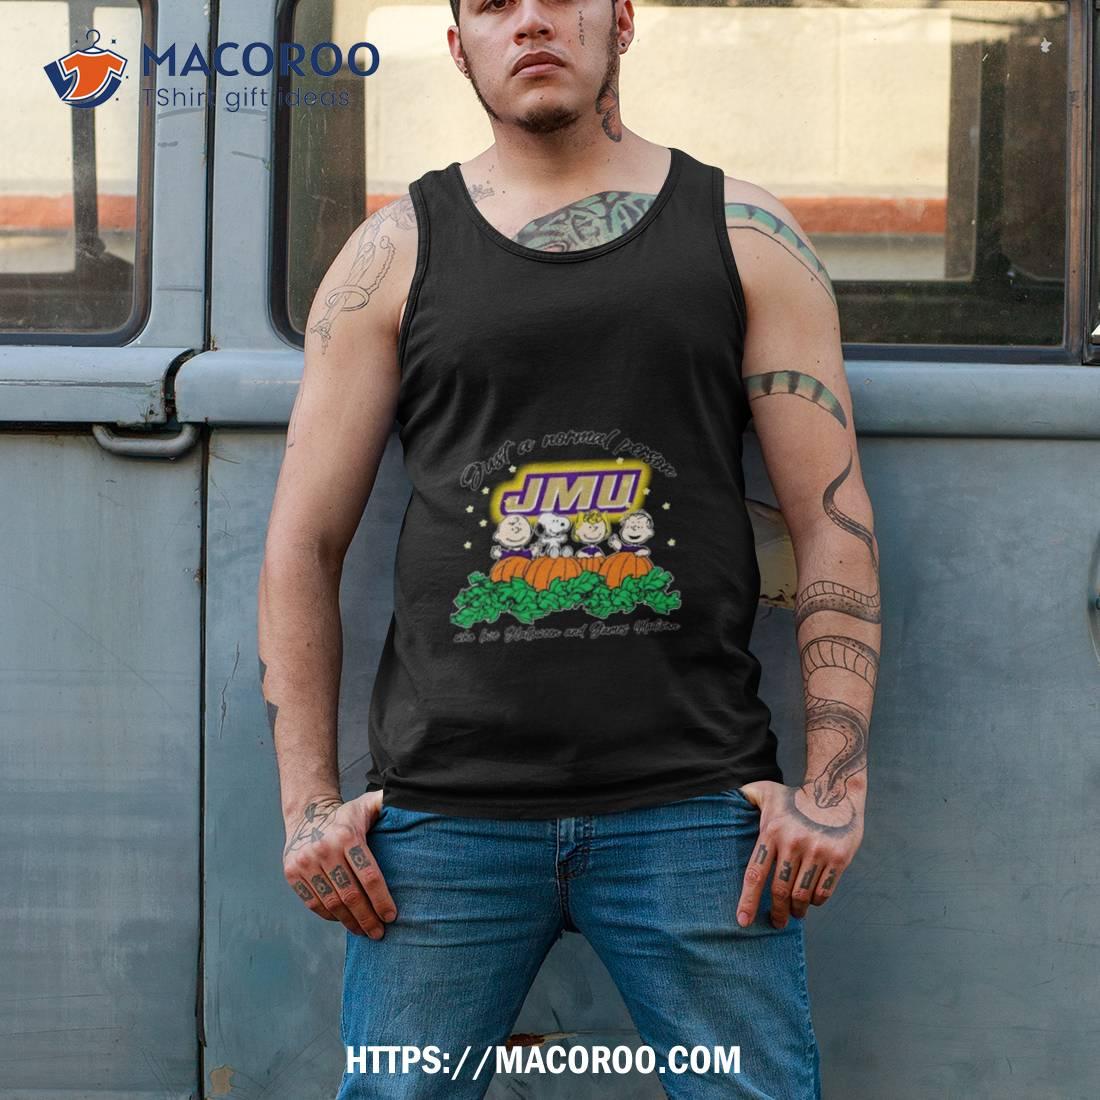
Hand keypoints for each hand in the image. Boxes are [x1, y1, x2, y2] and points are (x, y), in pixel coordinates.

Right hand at [282, 791, 396, 937]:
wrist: (306, 813)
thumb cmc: (347, 815)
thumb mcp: (368, 804)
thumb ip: (389, 805)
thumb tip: (416, 805)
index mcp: (346, 835)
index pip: (369, 875)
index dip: (382, 900)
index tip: (392, 916)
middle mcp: (324, 849)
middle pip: (350, 895)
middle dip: (368, 918)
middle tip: (380, 933)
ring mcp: (305, 862)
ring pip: (332, 903)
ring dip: (350, 922)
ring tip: (364, 932)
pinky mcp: (292, 873)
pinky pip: (314, 903)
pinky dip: (330, 916)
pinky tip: (344, 920)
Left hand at [734, 780, 863, 929]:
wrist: (835, 791)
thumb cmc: (795, 797)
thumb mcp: (765, 791)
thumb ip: (744, 797)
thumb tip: (721, 802)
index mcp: (771, 831)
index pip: (755, 873)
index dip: (748, 900)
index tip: (743, 921)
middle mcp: (793, 842)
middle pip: (779, 890)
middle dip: (777, 912)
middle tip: (776, 922)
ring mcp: (817, 850)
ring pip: (802, 895)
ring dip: (797, 910)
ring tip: (795, 912)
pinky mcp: (838, 858)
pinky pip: (823, 892)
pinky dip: (816, 901)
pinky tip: (812, 899)